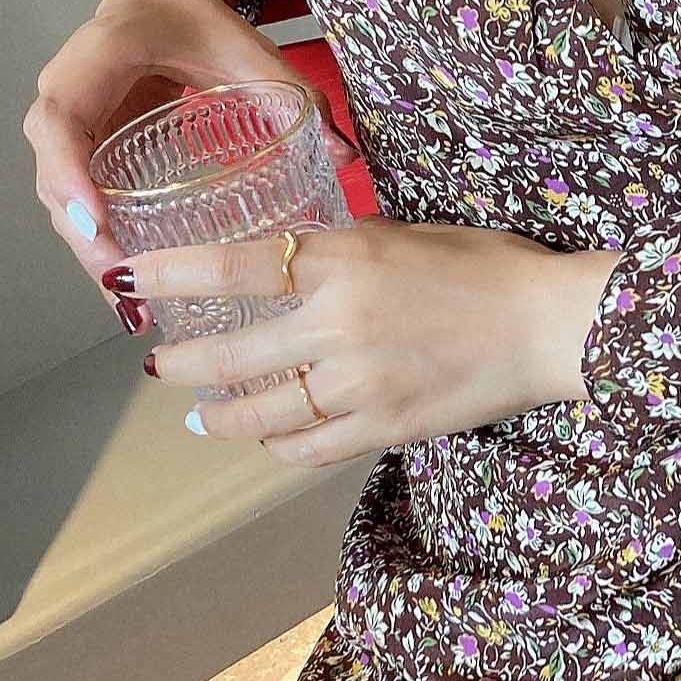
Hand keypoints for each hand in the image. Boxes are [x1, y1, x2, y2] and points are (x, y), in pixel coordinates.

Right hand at [24, 0, 362, 333]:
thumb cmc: (194, 14)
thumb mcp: (244, 46)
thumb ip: (290, 94)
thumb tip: (344, 155)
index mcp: (98, 57)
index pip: (62, 118)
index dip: (70, 171)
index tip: (95, 222)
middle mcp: (67, 91)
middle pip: (53, 172)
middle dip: (83, 232)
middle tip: (123, 284)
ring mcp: (69, 123)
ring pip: (60, 196)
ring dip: (88, 249)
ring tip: (129, 305)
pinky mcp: (82, 146)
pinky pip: (77, 197)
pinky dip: (98, 239)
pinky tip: (131, 285)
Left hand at [105, 222, 624, 465]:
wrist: (549, 326)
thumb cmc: (488, 267)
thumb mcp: (407, 233)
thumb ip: (343, 252)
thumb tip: (294, 265)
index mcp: (345, 259)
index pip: (235, 267)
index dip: (173, 275)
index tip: (131, 280)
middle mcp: (339, 324)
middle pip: (234, 353)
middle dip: (184, 361)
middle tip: (159, 363)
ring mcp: (359, 383)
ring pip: (263, 410)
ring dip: (219, 412)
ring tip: (198, 412)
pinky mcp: (384, 427)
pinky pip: (308, 446)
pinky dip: (276, 443)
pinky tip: (263, 436)